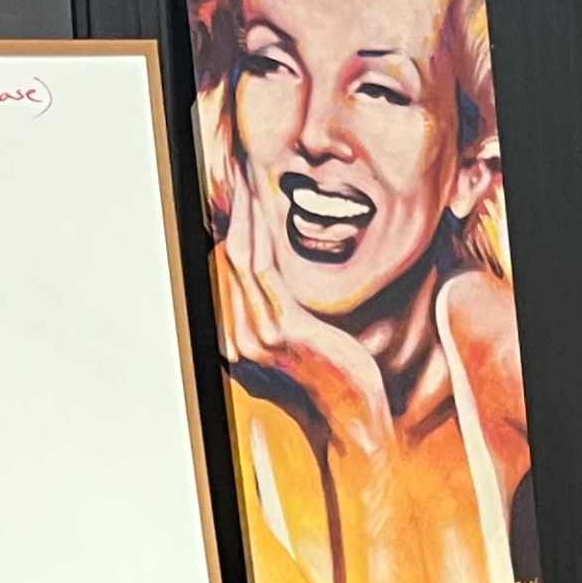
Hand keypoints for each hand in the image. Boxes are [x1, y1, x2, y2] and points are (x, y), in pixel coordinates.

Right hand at [212, 176, 395, 476]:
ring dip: (243, 213)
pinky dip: (261, 236)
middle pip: (226, 256)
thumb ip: (281, 312)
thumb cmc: (336, 376)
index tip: (236, 188)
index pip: (226, 270)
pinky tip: (264, 208)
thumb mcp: (303, 338)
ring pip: (240, 258)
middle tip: (234, 167)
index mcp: (239, 336)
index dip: (230, 225)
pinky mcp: (283, 330)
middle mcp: (240, 335)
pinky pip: (264, 272)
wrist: (355, 415)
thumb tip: (279, 280)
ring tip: (246, 176)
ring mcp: (259, 333)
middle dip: (232, 210)